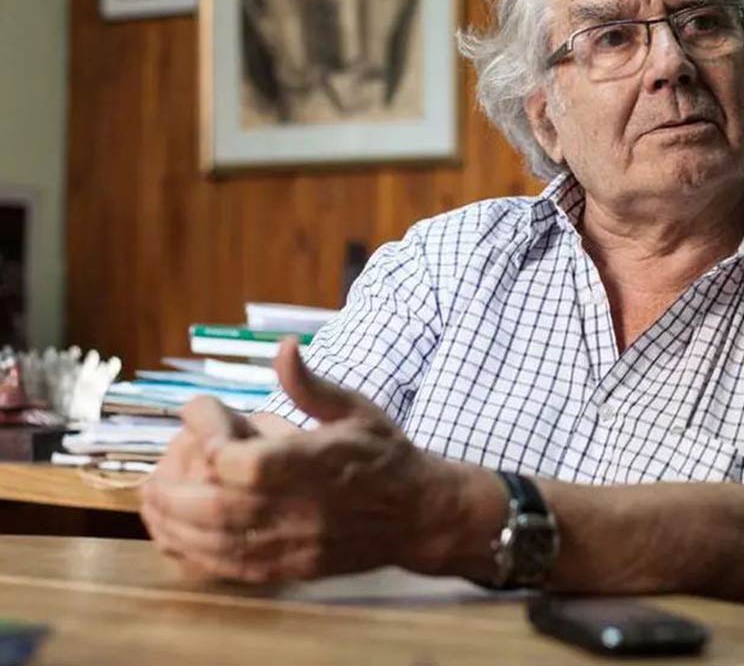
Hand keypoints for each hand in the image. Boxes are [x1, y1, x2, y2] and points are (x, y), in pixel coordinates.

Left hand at [141, 338, 463, 582]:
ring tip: (154, 498)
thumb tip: (284, 346)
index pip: (247, 463)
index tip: (205, 415)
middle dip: (174, 488)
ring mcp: (295, 544)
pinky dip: (192, 552)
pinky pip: (228, 568)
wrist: (419, 514)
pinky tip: (176, 533)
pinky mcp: (289, 568)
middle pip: (218, 508)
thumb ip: (311, 384)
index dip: (212, 443)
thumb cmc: (385, 454)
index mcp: (318, 463)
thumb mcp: (356, 408)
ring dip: (172, 522)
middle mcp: (303, 508)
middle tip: (159, 467)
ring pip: (215, 542)